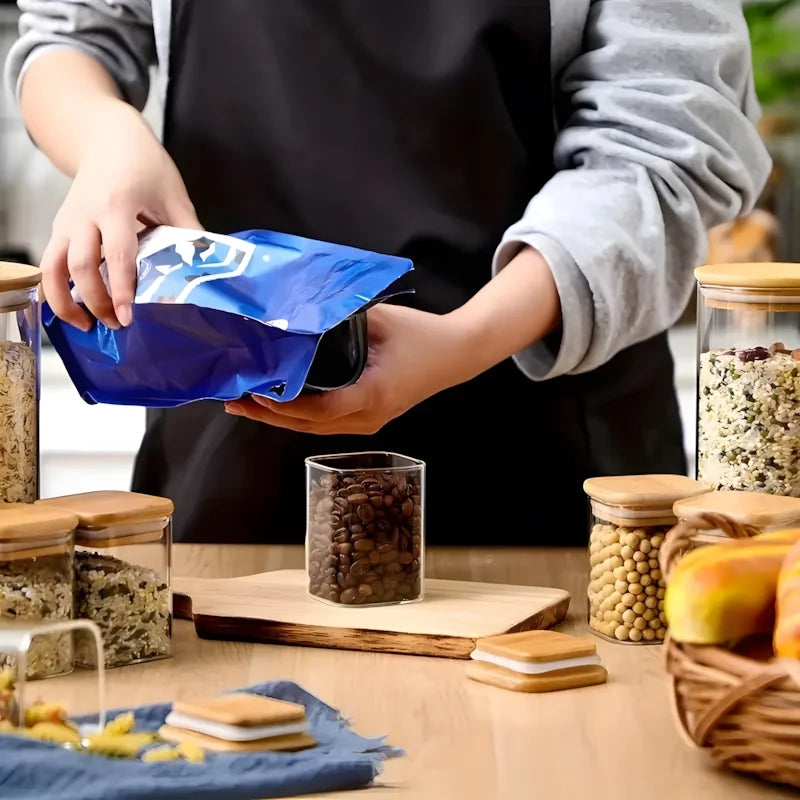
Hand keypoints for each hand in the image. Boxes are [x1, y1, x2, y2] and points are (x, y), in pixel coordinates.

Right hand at [41, 104, 199, 330]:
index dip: (122, 288)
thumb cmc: (145, 166)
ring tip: (87, 325)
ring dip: (66, 300)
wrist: (108, 139)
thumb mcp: (174, 195)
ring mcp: (67, 221)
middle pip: (81, 266)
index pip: (118, 254)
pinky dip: (56, 289)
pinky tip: (73, 309)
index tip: (128, 316)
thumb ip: (189, 231)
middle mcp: (85, 214)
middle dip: (97, 301)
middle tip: (116, 326)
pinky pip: (49, 263)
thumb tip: (207, 267)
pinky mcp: (59, 228)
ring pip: (54, 267)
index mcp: (116, 204)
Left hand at [225, 245, 562, 434]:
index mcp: (371, 395)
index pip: (318, 410)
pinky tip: (276, 403)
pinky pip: (325, 423)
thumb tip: (296, 311)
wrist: (456, 354)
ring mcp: (367, 423)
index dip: (284, 404)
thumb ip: (338, 320)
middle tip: (231, 399)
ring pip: (313, 429)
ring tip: (243, 403)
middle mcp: (366, 417)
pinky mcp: (366, 418)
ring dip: (277, 417)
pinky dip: (297, 415)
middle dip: (267, 414)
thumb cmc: (420, 335)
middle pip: (307, 426)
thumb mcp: (379, 320)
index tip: (255, 390)